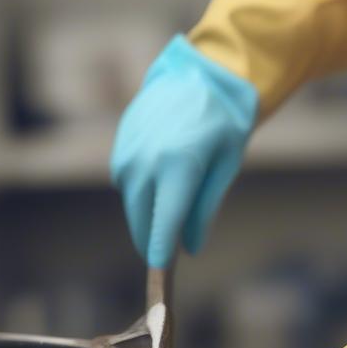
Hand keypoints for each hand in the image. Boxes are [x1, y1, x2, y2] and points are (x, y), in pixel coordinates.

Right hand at [111, 35, 257, 267]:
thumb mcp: (225, 166)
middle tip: (164, 256)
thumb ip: (205, 209)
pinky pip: (127, 183)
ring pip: (132, 203)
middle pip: (141, 219)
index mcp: (177, 166)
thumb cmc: (223, 121)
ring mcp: (128, 153)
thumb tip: (191, 247)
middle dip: (152, 240)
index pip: (163, 224)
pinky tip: (159, 184)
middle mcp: (146, 162)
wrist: (201, 74)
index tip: (159, 274)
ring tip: (166, 216)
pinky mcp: (121, 147)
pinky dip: (141, 192)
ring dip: (146, 215)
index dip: (161, 253)